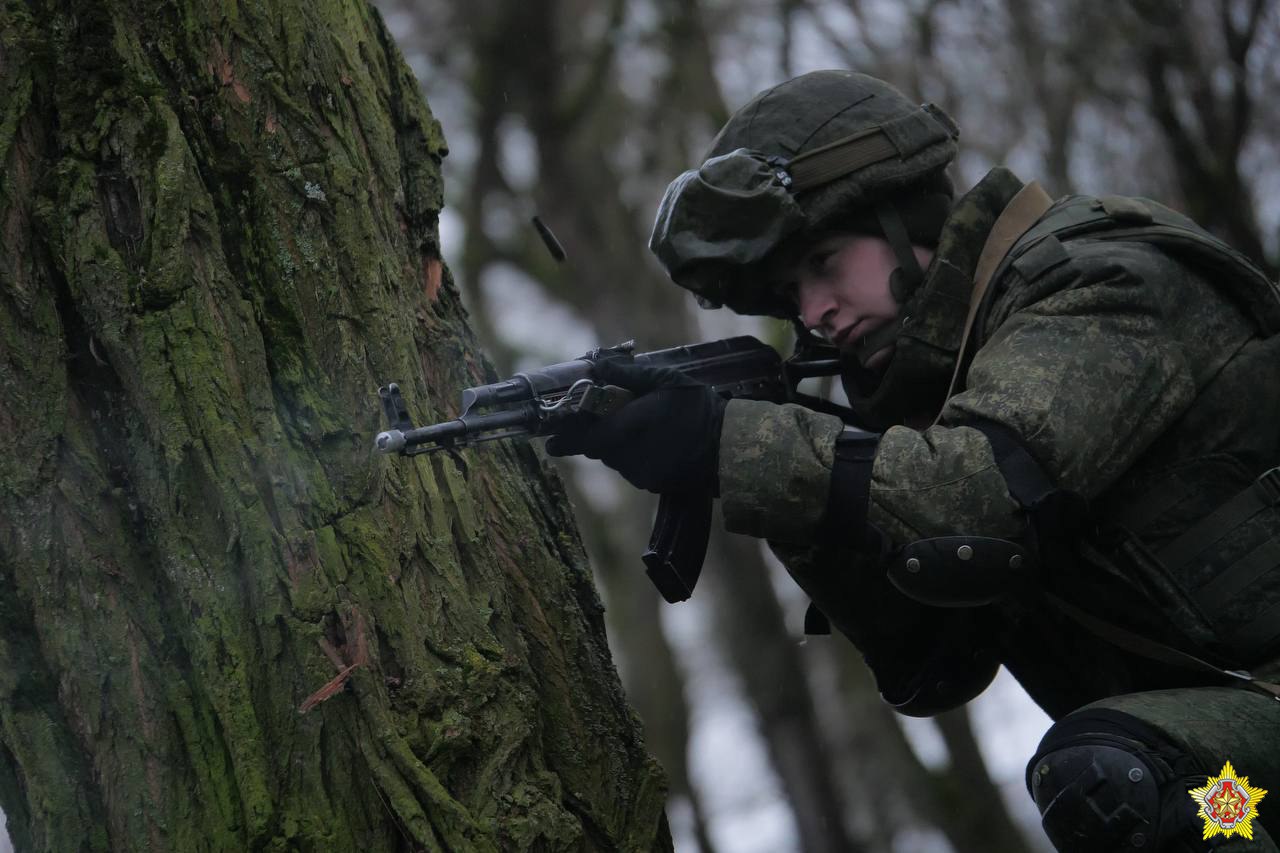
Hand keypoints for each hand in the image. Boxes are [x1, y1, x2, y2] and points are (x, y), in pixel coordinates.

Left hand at [545, 359, 726, 494]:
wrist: (729, 447)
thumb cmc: (699, 408)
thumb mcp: (668, 379)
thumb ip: (629, 374)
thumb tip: (597, 365)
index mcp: (633, 426)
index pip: (587, 437)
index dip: (566, 438)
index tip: (550, 439)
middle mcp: (632, 454)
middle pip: (598, 448)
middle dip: (595, 434)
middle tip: (602, 418)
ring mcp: (641, 473)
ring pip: (614, 458)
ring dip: (616, 444)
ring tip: (640, 427)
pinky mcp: (651, 484)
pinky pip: (630, 468)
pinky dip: (633, 456)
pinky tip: (653, 443)